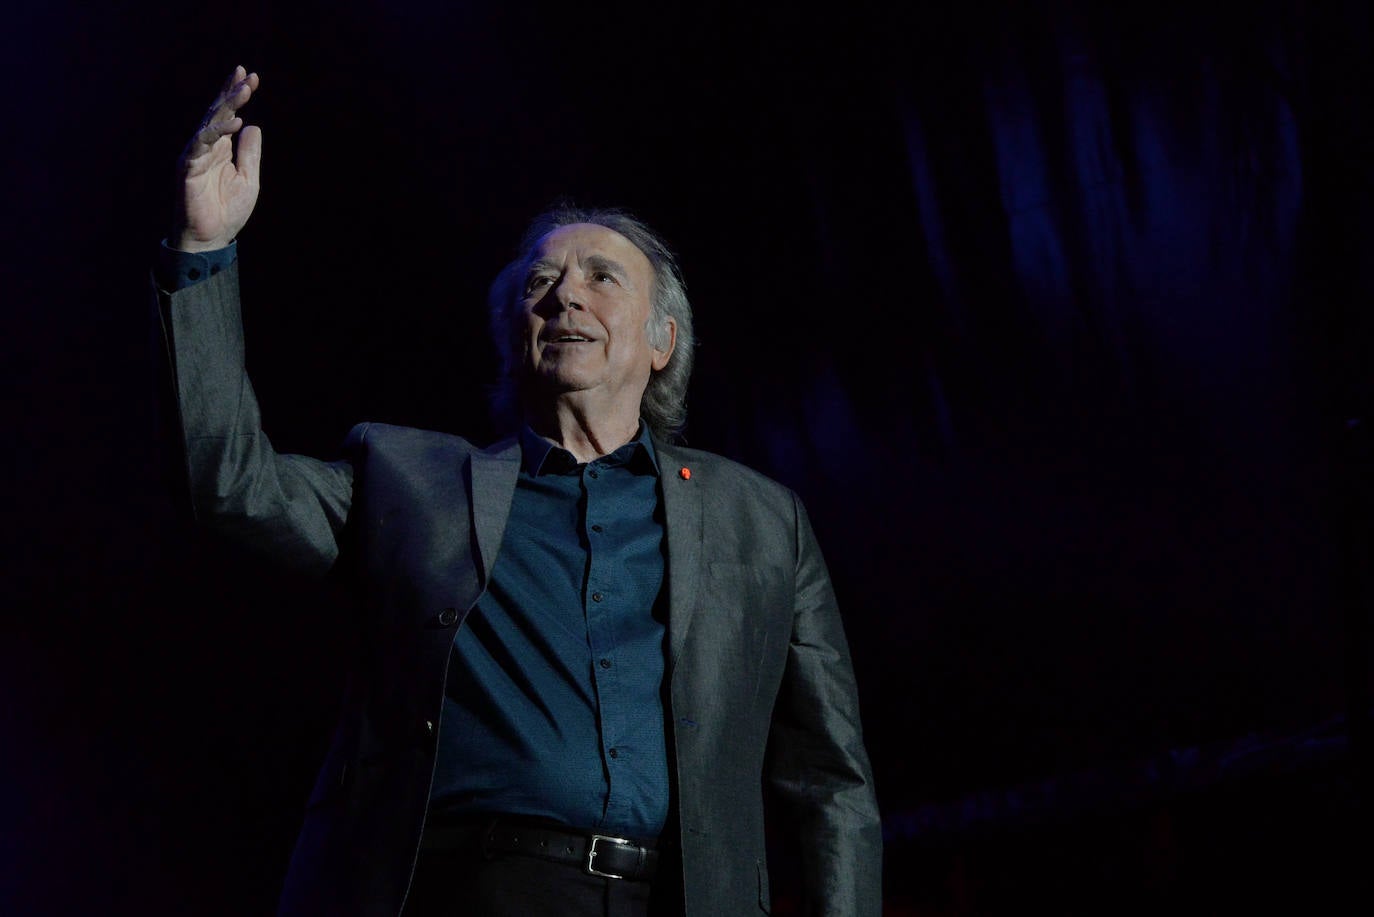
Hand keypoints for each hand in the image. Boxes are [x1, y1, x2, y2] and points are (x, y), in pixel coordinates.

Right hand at [173, 65, 261, 251]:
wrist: (212, 238)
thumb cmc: (228, 211)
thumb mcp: (248, 179)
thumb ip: (249, 154)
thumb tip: (253, 126)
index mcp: (220, 148)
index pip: (227, 115)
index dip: (236, 95)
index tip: (251, 76)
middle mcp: (206, 147)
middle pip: (218, 113)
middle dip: (232, 92)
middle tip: (247, 75)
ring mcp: (196, 155)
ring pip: (210, 123)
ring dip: (227, 106)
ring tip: (244, 91)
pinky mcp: (188, 166)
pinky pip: (202, 144)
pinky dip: (218, 132)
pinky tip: (236, 123)